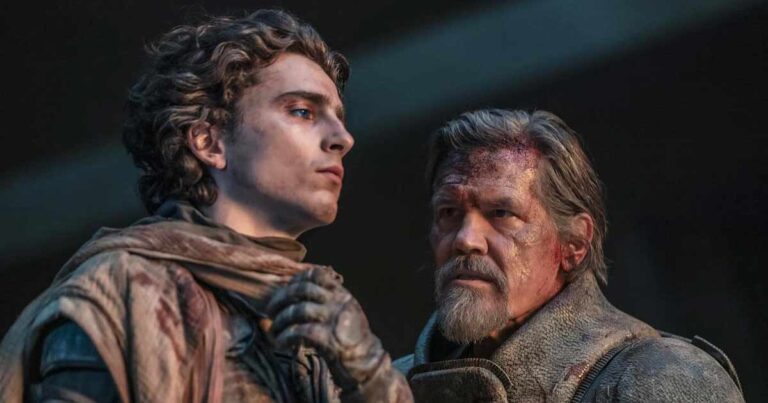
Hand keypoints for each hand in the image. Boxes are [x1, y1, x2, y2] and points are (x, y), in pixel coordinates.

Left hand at [267, 267, 412, 401]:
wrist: (367, 364)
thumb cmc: (350, 339)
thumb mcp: (343, 312)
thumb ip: (326, 301)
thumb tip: (292, 296)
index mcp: (342, 294)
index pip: (316, 274)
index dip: (295, 280)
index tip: (284, 290)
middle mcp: (339, 302)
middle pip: (303, 290)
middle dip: (281, 299)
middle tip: (269, 311)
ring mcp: (335, 319)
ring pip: (299, 310)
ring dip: (280, 321)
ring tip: (274, 331)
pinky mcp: (329, 339)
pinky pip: (300, 332)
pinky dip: (285, 337)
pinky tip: (281, 344)